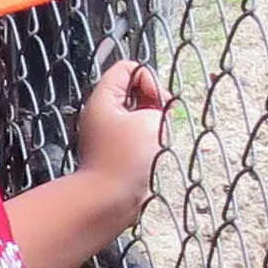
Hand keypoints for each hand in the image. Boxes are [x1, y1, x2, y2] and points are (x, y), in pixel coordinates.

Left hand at [75, 60, 167, 225]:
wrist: (109, 199)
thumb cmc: (126, 157)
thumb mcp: (150, 121)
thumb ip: (158, 105)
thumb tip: (158, 112)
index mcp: (104, 99)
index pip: (127, 68)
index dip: (148, 77)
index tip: (158, 101)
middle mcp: (103, 112)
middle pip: (133, 90)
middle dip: (155, 100)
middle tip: (163, 118)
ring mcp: (108, 132)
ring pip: (138, 113)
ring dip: (154, 121)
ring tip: (159, 138)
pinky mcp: (116, 151)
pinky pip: (137, 133)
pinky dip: (149, 138)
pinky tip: (154, 151)